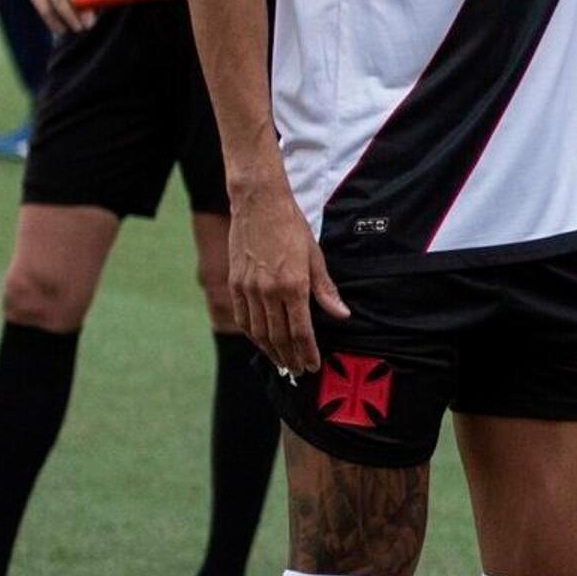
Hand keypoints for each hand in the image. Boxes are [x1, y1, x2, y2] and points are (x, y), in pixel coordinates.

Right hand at [225, 185, 344, 375]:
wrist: (258, 205)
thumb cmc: (291, 227)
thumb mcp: (315, 256)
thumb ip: (326, 290)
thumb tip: (341, 315)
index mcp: (293, 285)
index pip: (301, 331)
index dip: (307, 352)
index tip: (313, 366)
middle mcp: (268, 291)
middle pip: (279, 336)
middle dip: (290, 357)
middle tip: (298, 371)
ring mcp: (248, 288)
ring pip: (258, 332)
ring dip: (271, 351)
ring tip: (282, 363)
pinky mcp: (235, 283)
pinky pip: (243, 317)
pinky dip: (252, 334)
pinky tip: (261, 342)